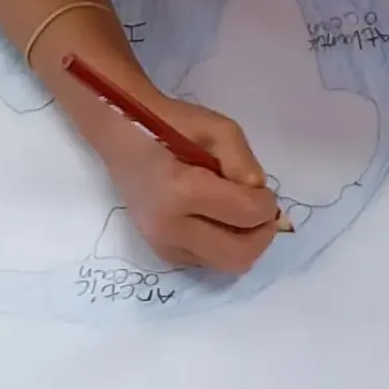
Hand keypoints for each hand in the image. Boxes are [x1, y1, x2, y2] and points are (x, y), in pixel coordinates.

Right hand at [96, 93, 283, 273]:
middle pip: (238, 256)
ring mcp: (162, 244)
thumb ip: (244, 163)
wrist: (122, 135)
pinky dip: (222, 246)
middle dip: (260, 235)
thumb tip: (258, 195)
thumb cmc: (169, 124)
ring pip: (224, 264)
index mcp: (181, 191)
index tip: (264, 190)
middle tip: (261, 210)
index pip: (245, 214)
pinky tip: (218, 220)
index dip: (266, 204)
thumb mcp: (217, 128)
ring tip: (238, 213)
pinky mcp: (161, 252)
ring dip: (242, 243)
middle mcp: (169, 227)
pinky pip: (207, 262)